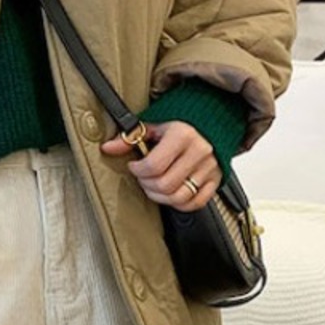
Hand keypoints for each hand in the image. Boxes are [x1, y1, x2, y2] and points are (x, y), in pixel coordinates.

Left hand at [101, 120, 219, 211]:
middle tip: (142, 177)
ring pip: (179, 197)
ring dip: (160, 197)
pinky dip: (179, 204)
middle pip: (165, 184)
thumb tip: (108, 147)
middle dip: (147, 184)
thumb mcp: (155, 125)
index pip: (154, 165)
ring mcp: (209, 168)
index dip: (138, 170)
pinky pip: (195, 203)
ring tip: (153, 186)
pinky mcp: (216, 180)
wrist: (211, 121)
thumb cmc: (181, 123)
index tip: (134, 166)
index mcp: (183, 135)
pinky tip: (170, 194)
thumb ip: (131, 137)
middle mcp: (199, 152)